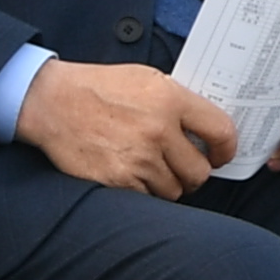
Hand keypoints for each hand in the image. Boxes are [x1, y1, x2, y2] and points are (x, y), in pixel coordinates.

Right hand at [21, 59, 236, 197]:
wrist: (52, 102)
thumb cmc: (99, 88)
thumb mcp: (146, 79)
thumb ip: (179, 102)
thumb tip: (206, 127)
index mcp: (171, 100)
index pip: (222, 132)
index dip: (226, 150)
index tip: (220, 155)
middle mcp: (158, 130)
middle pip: (199, 172)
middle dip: (194, 174)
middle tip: (182, 167)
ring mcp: (138, 159)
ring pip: (174, 191)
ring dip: (167, 184)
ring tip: (151, 169)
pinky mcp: (117, 181)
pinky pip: (147, 199)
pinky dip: (143, 192)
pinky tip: (132, 175)